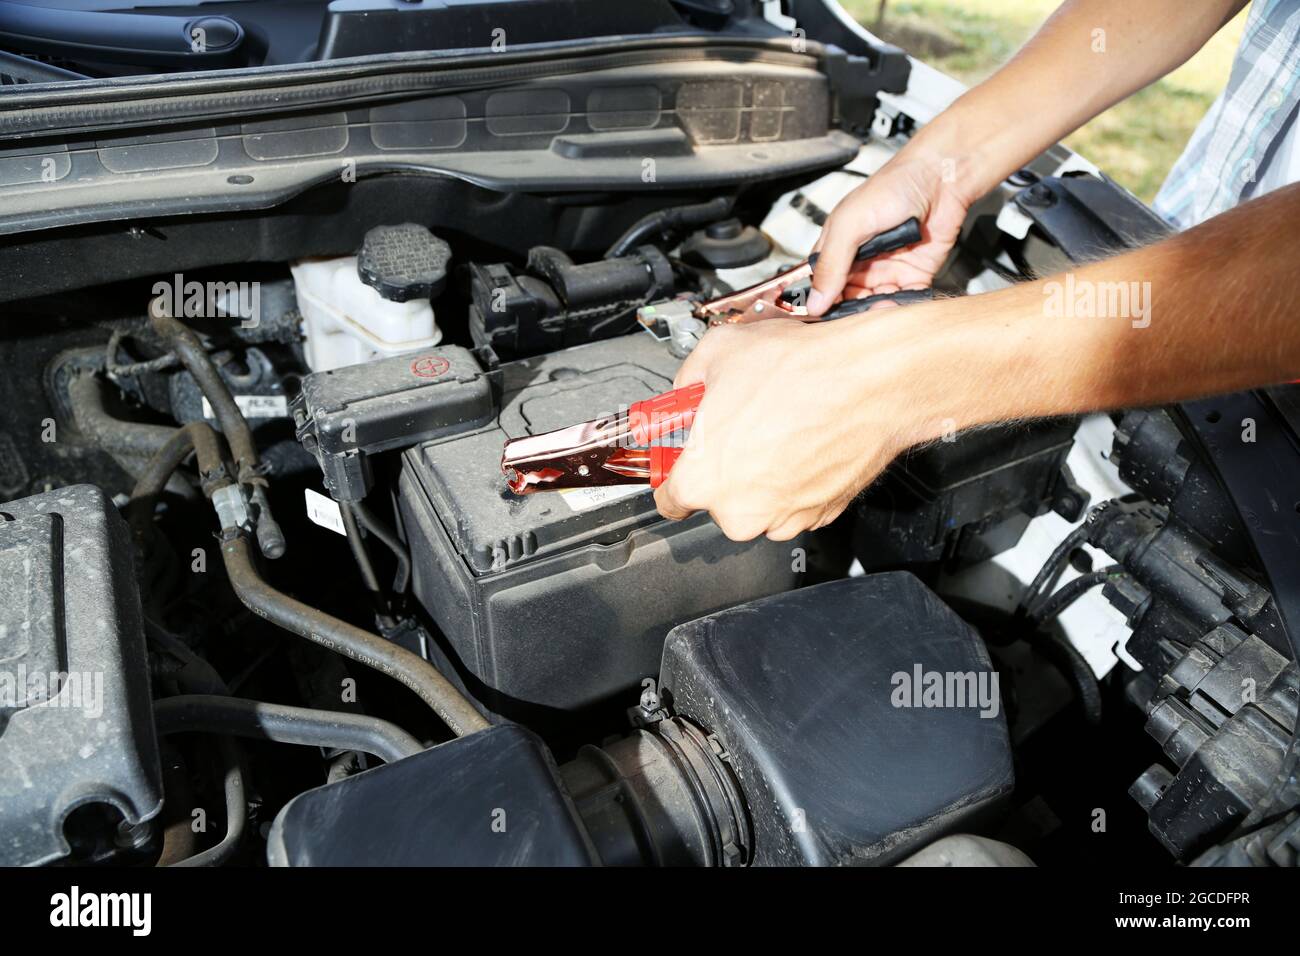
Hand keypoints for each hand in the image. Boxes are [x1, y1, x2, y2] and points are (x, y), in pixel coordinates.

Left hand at [653, 317, 925, 540]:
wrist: (871, 381)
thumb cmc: (800, 370)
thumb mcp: (716, 353)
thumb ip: (685, 383)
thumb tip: (685, 392)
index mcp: (700, 480)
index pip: (668, 500)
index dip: (675, 472)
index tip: (685, 459)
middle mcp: (739, 512)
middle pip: (716, 501)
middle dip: (723, 468)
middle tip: (740, 427)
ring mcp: (784, 518)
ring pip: (758, 504)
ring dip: (760, 474)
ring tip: (777, 428)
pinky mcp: (821, 515)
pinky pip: (795, 502)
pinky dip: (795, 478)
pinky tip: (802, 440)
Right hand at [806, 148, 973, 315]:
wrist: (940, 179)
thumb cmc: (893, 188)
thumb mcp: (850, 224)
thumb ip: (831, 264)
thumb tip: (815, 302)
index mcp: (837, 247)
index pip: (822, 285)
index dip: (822, 303)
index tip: (823, 318)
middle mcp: (861, 262)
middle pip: (848, 299)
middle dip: (851, 312)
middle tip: (855, 318)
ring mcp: (888, 270)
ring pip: (876, 304)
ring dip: (876, 312)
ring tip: (879, 309)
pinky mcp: (915, 275)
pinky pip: (906, 300)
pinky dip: (902, 308)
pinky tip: (898, 306)